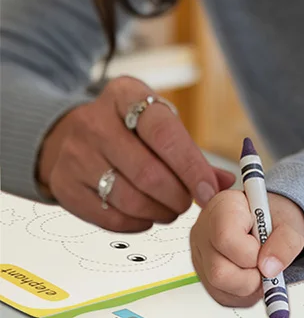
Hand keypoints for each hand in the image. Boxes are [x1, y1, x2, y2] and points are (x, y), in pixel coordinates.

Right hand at [37, 75, 235, 231]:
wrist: (67, 135)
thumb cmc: (126, 129)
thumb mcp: (157, 122)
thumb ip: (192, 153)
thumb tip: (226, 182)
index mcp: (124, 95)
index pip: (164, 133)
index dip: (191, 166)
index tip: (210, 190)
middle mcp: (95, 122)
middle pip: (147, 171)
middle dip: (178, 195)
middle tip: (189, 201)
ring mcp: (75, 154)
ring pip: (129, 198)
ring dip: (160, 211)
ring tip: (171, 208)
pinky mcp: (64, 185)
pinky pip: (109, 217)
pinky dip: (137, 222)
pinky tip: (148, 215)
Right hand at [190, 188, 303, 306]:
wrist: (269, 219)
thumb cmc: (275, 215)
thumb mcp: (290, 221)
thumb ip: (287, 241)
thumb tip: (270, 269)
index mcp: (222, 207)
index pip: (226, 238)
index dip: (251, 253)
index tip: (266, 249)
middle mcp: (204, 232)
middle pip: (219, 272)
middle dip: (252, 277)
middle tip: (267, 264)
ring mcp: (201, 256)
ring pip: (220, 289)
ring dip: (251, 287)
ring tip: (262, 266)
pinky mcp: (205, 276)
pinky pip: (223, 298)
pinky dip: (246, 294)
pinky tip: (254, 275)